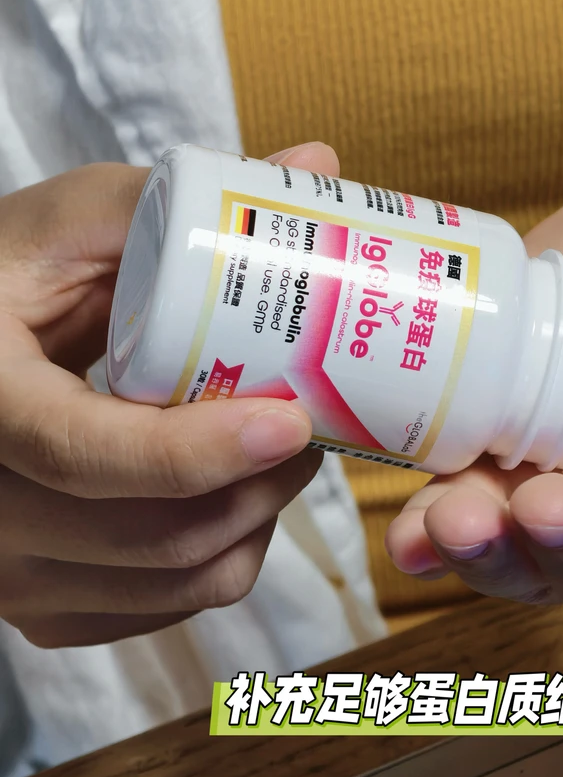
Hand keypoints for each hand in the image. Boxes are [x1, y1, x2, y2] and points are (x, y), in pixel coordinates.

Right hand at [0, 143, 336, 648]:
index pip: (84, 453)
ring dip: (257, 520)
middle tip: (317, 419)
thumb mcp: (72, 220)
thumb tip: (317, 164)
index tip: (291, 422)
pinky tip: (237, 495)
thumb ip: (176, 201)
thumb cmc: (9, 275)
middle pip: (150, 534)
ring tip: (287, 449)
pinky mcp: (38, 602)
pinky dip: (223, 557)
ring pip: (172, 581)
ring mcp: (6, 566)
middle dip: (261, 484)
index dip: (195, 451)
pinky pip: (163, 611)